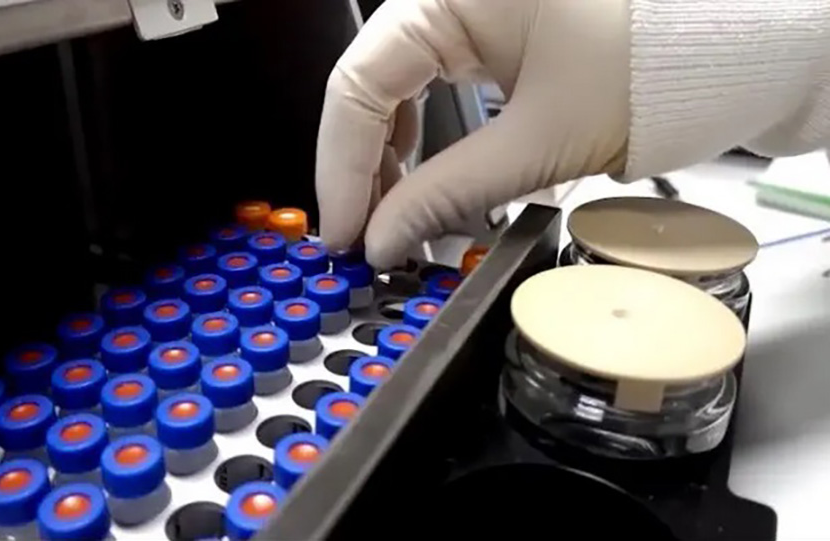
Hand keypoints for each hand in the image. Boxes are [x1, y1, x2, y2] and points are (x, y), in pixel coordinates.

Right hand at [316, 0, 630, 267]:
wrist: (730, 51)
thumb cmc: (655, 68)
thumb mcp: (541, 141)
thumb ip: (448, 193)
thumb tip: (383, 240)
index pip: (360, 81)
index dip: (342, 166)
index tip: (342, 231)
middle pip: (370, 85)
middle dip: (361, 167)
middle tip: (361, 237)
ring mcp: (470, 13)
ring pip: (396, 89)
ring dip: (388, 158)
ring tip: (392, 220)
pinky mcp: (491, 36)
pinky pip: (432, 88)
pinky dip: (423, 140)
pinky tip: (422, 182)